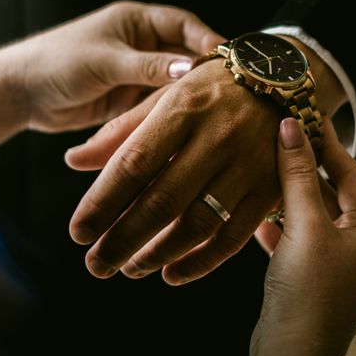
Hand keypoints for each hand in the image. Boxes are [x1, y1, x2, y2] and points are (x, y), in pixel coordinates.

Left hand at [2, 0, 223, 132]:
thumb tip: (189, 68)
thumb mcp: (106, 61)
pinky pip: (157, 105)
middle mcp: (141, 46)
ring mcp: (136, 74)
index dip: (206, 40)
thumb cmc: (58, 62)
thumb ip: (147, 66)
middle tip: (228, 91)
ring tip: (213, 111)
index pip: (182, 24)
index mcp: (136, 22)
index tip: (225, 59)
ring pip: (172, 84)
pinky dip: (169, 114)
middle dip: (202, 71)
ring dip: (188, 96)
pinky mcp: (129, 100)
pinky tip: (188, 127)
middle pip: (183, 55)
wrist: (23, 92)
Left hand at [65, 35, 346, 284]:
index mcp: (183, 108)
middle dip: (123, 239)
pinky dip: (202, 262)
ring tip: (128, 269)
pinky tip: (172, 274)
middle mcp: (217, 137)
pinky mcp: (270, 188)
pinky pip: (235, 236)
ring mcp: (248, 165)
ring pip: (198, 223)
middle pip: (163, 200)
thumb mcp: (164, 96)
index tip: (78, 232)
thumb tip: (74, 160)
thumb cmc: (209, 89)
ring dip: (158, 254)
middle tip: (96, 265)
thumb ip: (120, 131)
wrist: (280, 81)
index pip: (134, 163)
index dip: (102, 202)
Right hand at [249, 118, 355, 355]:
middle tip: (282, 138)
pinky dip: (281, 225)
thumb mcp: (305, 227)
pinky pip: (299, 239)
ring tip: (265, 169)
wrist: (292, 353)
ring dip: (290, 195)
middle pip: (334, 193)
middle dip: (307, 167)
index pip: (352, 173)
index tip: (308, 116)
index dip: (329, 143)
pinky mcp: (313, 277)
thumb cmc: (307, 292)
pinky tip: (258, 216)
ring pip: (313, 216)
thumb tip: (291, 128)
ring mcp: (337, 263)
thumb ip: (298, 177)